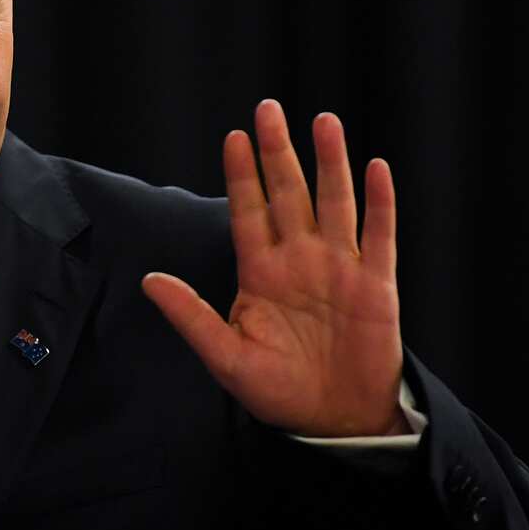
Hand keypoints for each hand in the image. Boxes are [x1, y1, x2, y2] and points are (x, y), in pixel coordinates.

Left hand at [142, 99, 407, 436]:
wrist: (334, 420)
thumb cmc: (277, 390)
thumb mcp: (226, 357)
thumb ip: (191, 316)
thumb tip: (148, 280)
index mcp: (261, 272)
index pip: (248, 212)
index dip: (241, 175)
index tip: (233, 138)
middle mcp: (300, 259)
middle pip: (288, 193)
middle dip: (278, 152)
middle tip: (268, 109)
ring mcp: (339, 267)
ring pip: (335, 202)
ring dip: (330, 163)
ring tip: (323, 122)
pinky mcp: (376, 284)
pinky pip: (380, 235)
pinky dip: (379, 202)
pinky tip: (376, 168)